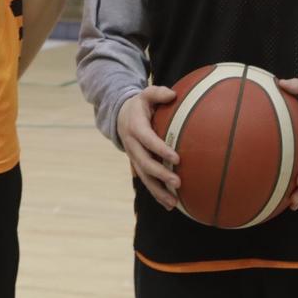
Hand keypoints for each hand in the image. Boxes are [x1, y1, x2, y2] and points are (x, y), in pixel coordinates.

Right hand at [115, 85, 180, 211]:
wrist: (119, 116)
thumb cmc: (139, 105)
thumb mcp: (146, 94)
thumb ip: (158, 92)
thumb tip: (174, 95)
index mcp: (135, 127)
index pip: (148, 140)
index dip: (160, 149)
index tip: (176, 157)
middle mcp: (132, 145)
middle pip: (145, 163)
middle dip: (161, 174)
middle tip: (178, 182)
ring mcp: (133, 157)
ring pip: (144, 177)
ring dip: (158, 190)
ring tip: (173, 202)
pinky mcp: (137, 165)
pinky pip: (146, 181)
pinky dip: (156, 194)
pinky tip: (169, 205)